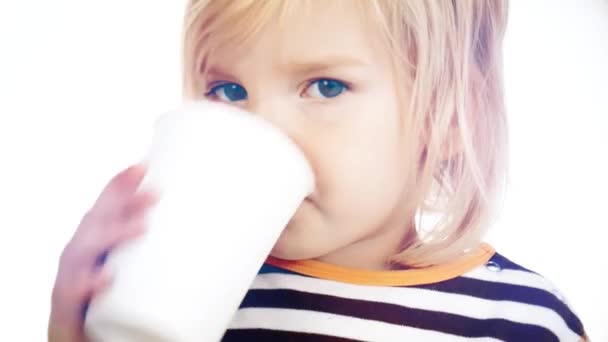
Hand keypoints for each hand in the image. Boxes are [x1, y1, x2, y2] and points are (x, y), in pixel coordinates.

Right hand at [48, 164, 156, 341]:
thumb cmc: (122, 304)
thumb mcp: (143, 272)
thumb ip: (169, 253)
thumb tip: (226, 237)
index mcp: (97, 245)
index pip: (105, 210)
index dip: (119, 186)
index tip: (143, 165)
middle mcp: (80, 258)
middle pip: (95, 223)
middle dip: (122, 203)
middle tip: (155, 194)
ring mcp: (71, 281)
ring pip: (83, 252)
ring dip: (112, 236)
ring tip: (142, 228)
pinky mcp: (67, 313)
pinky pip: (71, 296)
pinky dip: (86, 286)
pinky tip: (104, 279)